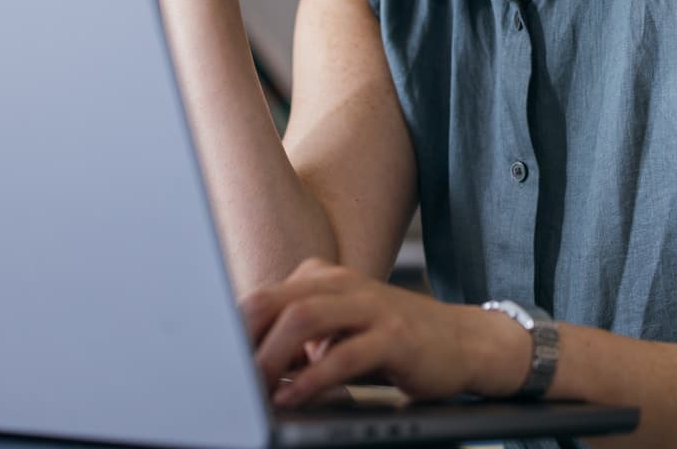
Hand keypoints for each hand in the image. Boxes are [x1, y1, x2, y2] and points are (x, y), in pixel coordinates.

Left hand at [241, 258, 530, 407]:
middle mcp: (343, 284)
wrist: (463, 342)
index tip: (212, 364)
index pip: (263, 297)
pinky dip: (314, 378)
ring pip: (305, 319)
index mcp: (322, 279)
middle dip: (244, 340)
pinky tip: (296, 396)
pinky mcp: (395, 336)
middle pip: (276, 301)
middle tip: (225, 378)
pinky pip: (345, 354)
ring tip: (254, 387)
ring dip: (271, 357)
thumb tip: (247, 370)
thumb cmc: (392, 342)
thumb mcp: (338, 335)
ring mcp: (371, 306)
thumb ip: (297, 344)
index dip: (233, 331)